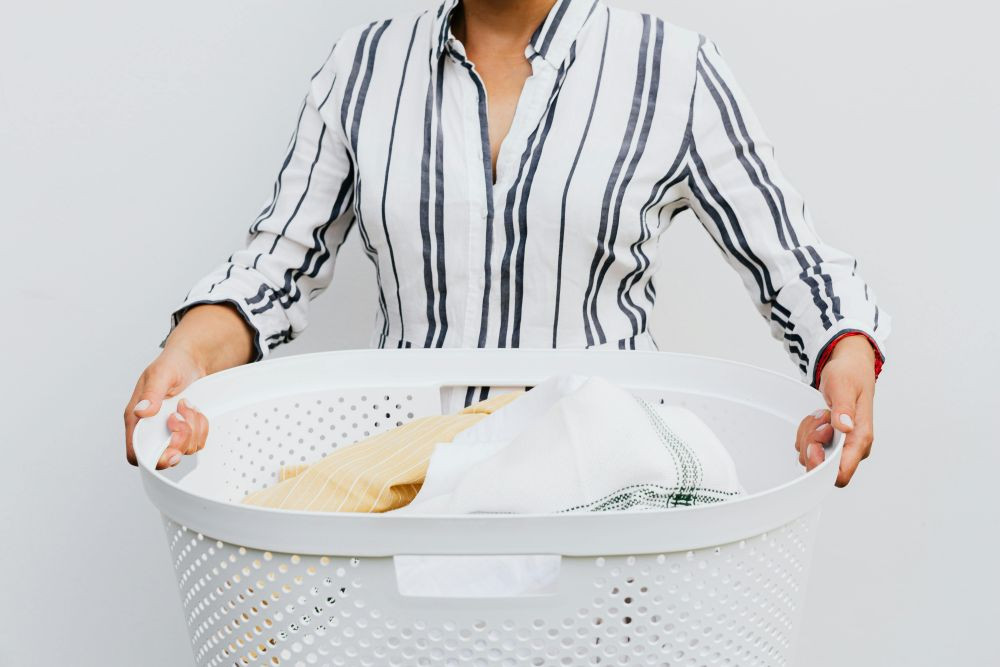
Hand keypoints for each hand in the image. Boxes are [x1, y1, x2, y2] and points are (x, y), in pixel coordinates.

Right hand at [124, 346, 208, 468]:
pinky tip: (197, 411)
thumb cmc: (172, 364)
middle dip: (179, 439)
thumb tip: (141, 412)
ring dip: (193, 428)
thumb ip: (151, 394)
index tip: (170, 449)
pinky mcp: (187, 430)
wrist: (192, 361)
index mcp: (137, 419)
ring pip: (185, 449)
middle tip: (181, 417)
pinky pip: (198, 441)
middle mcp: (152, 428)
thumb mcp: (161, 374)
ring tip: (188, 405)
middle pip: (164, 456)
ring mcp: (170, 430)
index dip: (152, 458)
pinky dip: (202, 427)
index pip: (136, 453)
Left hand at [794, 335, 876, 486]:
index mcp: (861, 438)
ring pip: (812, 457)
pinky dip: (806, 432)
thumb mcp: (843, 386)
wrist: (850, 367)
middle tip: (819, 418)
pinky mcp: (831, 442)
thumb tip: (845, 427)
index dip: (821, 466)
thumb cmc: (850, 375)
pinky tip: (817, 418)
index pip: (841, 474)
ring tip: (821, 414)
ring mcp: (842, 446)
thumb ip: (843, 408)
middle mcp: (853, 448)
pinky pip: (808, 447)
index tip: (814, 445)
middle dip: (811, 444)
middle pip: (821, 467)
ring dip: (808, 435)